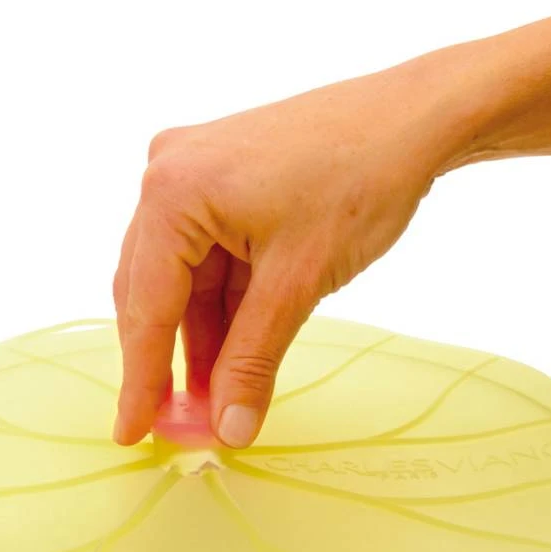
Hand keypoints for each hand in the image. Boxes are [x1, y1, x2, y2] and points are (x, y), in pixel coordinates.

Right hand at [112, 51, 470, 447]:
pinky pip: (207, 260)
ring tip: (214, 399)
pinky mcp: (222, 182)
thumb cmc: (361, 181)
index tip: (132, 433)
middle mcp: (168, 176)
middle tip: (178, 425)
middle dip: (170, 362)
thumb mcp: (298, 284)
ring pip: (182, 281)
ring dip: (199, 340)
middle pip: (153, 292)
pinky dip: (220, 309)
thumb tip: (229, 430)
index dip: (142, 379)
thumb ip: (253, 362)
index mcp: (172, 193)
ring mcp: (193, 174)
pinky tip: (230, 353)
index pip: (147, 307)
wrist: (418, 118)